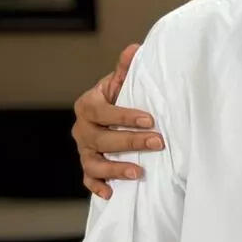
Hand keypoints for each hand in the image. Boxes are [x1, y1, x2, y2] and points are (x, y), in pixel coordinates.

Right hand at [73, 43, 162, 199]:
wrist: (108, 116)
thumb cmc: (118, 97)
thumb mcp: (120, 83)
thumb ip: (125, 69)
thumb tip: (134, 48)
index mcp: (88, 105)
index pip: (103, 112)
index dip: (125, 116)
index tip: (150, 119)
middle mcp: (82, 129)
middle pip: (102, 138)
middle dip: (131, 141)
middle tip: (158, 142)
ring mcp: (84, 150)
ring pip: (93, 162)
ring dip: (115, 168)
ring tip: (138, 172)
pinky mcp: (88, 166)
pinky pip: (88, 179)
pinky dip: (98, 186)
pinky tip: (112, 193)